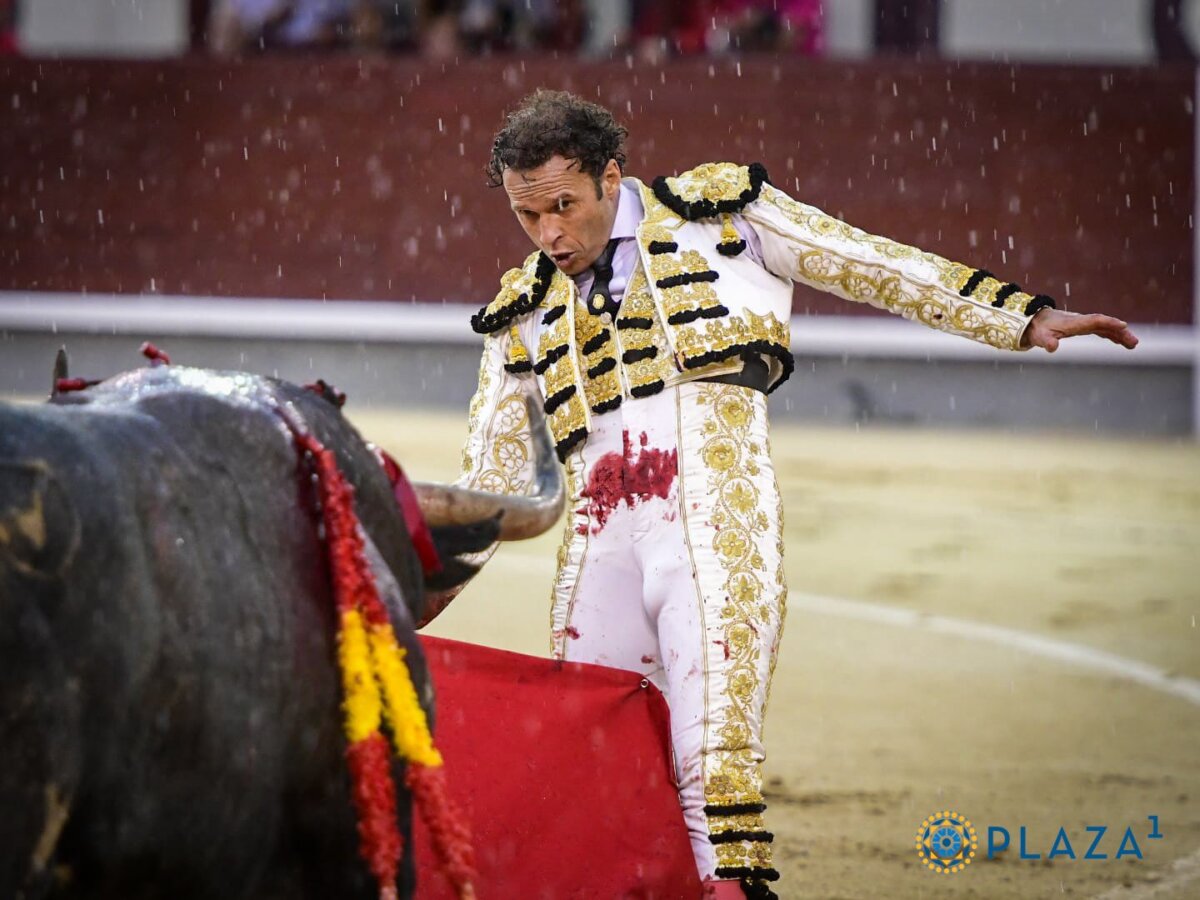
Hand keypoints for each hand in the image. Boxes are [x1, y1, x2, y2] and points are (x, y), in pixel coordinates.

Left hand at [1021, 308, 1138, 351]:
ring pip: (1105, 327)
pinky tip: (1120, 342)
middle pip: (1105, 324)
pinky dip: (1111, 334)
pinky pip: (1101, 330)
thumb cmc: (1037, 329)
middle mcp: (1081, 321)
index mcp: (1074, 322)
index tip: (1123, 325)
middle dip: (1120, 332)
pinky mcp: (1082, 327)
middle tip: (1134, 342)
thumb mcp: (1040, 337)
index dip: (1109, 322)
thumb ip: (1046, 342)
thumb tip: (1052, 347)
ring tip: (1133, 344)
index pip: (1095, 320)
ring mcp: (1083, 323)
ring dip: (1119, 334)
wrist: (1032, 321)